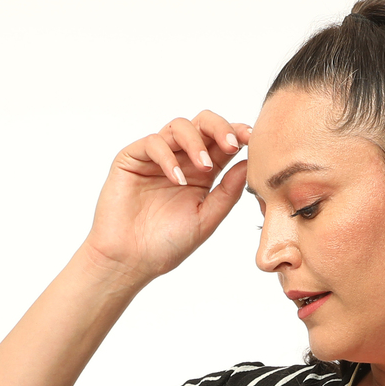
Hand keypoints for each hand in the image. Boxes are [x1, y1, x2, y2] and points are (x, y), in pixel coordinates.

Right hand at [83, 111, 252, 283]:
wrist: (131, 261)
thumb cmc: (168, 245)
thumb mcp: (207, 219)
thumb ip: (228, 192)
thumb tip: (249, 164)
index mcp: (203, 172)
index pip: (223, 142)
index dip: (239, 134)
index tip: (253, 140)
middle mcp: (181, 159)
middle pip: (203, 124)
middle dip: (221, 127)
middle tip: (232, 144)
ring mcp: (157, 157)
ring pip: (179, 126)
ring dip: (196, 142)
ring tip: (204, 168)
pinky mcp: (132, 158)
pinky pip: (153, 143)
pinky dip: (168, 157)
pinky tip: (176, 180)